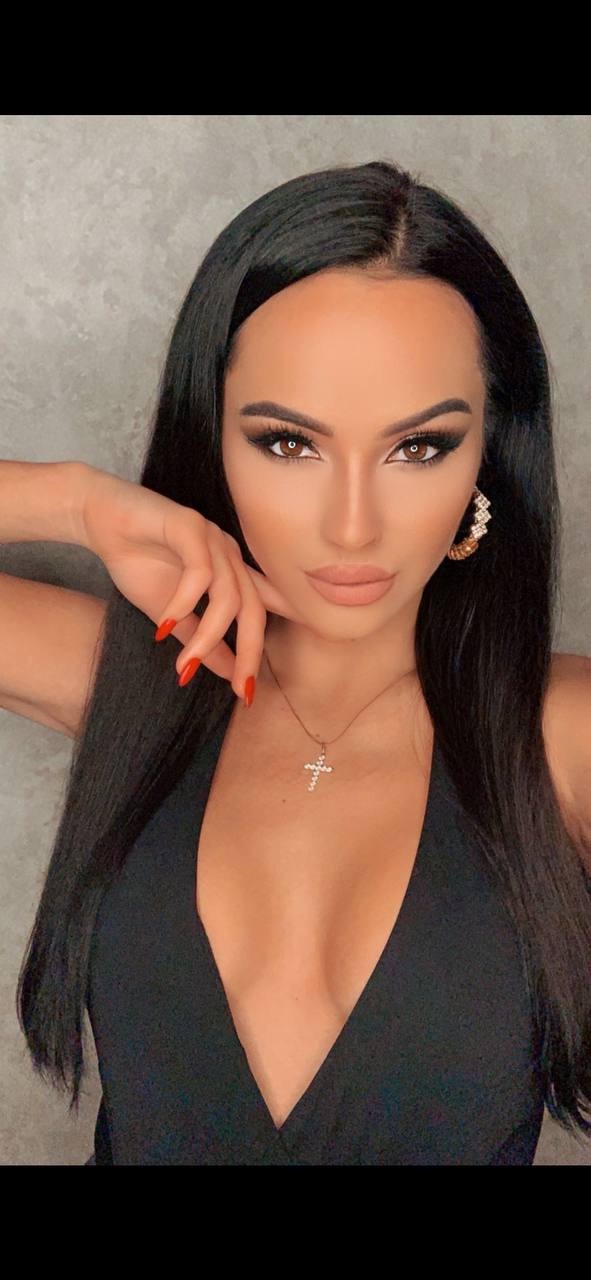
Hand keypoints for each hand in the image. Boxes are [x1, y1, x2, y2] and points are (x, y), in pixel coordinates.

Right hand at [79, 466, 300, 700]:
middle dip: (249, 651)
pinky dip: (185, 603)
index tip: (249, 691)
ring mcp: (213, 538)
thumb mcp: (171, 614)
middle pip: (253, 608)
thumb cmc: (136, 561)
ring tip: (184, 663)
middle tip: (238, 688)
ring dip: (208, 635)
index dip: (259, 649)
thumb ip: (199, 639)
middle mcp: (229, 555)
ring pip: (227, 595)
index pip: (258, 614)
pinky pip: (200, 571)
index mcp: (231, 573)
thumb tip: (228, 674)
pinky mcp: (189, 525)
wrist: (99, 519)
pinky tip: (164, 625)